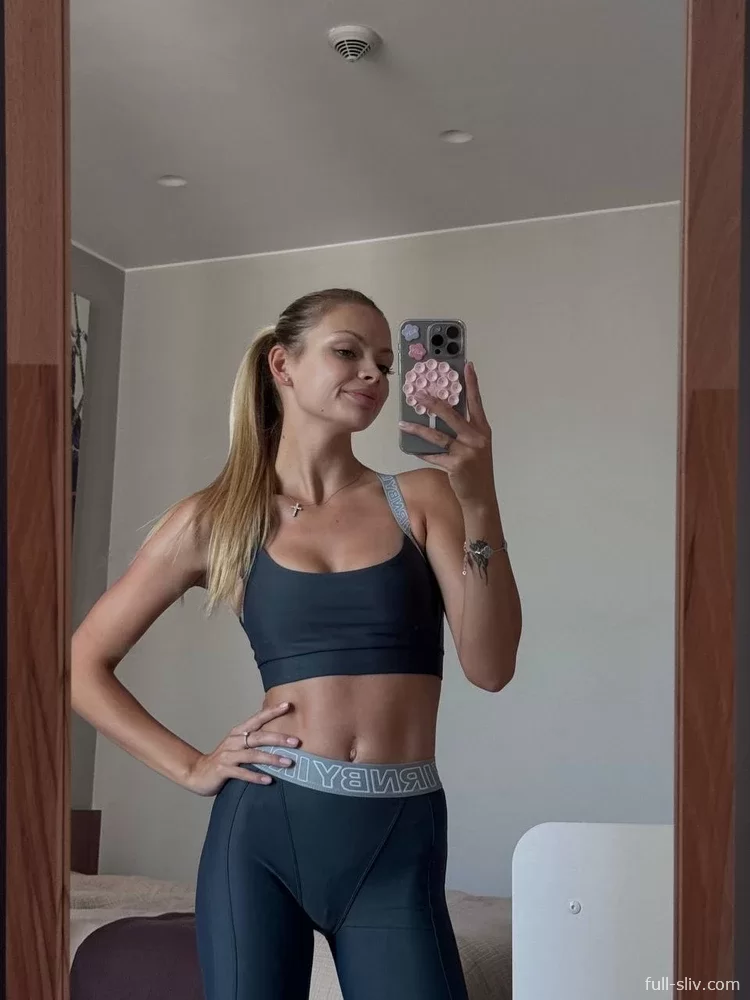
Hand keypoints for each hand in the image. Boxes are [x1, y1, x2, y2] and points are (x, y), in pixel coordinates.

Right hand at [186, 702, 299, 795]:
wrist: (197, 773)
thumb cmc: (225, 758)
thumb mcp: (238, 745)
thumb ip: (255, 741)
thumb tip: (282, 737)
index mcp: (239, 732)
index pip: (258, 719)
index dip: (272, 711)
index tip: (288, 705)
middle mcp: (234, 741)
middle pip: (258, 736)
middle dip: (278, 738)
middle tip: (296, 741)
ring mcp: (228, 755)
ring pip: (253, 755)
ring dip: (271, 758)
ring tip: (288, 762)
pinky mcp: (223, 770)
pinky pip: (242, 773)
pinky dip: (256, 776)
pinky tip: (269, 780)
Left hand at [398, 361, 495, 506]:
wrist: (481, 496)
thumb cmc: (476, 469)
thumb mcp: (476, 446)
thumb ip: (464, 430)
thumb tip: (442, 414)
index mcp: (483, 429)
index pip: (476, 402)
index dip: (472, 383)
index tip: (467, 366)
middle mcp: (477, 437)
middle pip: (452, 414)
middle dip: (433, 403)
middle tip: (418, 393)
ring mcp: (467, 451)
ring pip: (437, 436)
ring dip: (418, 429)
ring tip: (403, 423)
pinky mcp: (456, 465)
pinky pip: (434, 455)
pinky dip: (421, 452)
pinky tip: (411, 448)